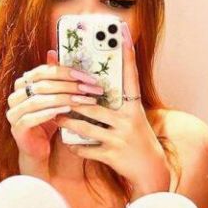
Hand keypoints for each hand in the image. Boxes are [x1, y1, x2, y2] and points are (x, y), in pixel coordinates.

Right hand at [5, 49, 103, 176]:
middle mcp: (15, 96)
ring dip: (63, 98)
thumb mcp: (55, 99)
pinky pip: (32, 117)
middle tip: (90, 89)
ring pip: (38, 100)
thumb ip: (54, 79)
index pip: (44, 71)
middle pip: (42, 84)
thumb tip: (53, 52)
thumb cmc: (48, 123)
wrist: (39, 151)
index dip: (66, 72)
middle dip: (69, 85)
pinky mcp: (17, 128)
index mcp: (22, 85)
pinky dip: (50, 112)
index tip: (88, 77)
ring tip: (82, 99)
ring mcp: (14, 112)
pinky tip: (66, 111)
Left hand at [55, 22, 169, 194]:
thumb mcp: (134, 120)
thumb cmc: (138, 141)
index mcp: (134, 108)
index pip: (130, 78)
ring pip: (86, 127)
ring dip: (68, 123)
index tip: (122, 36)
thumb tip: (94, 91)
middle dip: (73, 102)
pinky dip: (77, 147)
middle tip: (56, 94)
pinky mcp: (113, 155)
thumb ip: (118, 105)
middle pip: (93, 106)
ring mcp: (120, 139)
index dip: (127, 57)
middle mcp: (128, 121)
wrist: (151, 171)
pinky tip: (69, 144)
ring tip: (56, 118)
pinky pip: (88, 149)